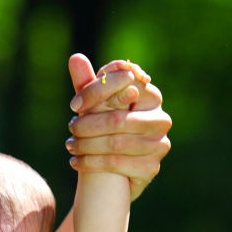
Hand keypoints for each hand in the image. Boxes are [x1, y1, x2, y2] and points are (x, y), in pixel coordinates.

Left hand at [65, 53, 171, 200]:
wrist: (111, 174)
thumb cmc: (104, 131)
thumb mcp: (95, 107)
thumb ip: (88, 84)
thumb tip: (74, 57)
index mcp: (151, 97)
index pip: (127, 85)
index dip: (97, 93)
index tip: (74, 105)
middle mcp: (161, 119)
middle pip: (118, 118)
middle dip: (89, 124)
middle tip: (70, 128)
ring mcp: (159, 145)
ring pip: (116, 143)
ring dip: (87, 145)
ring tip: (70, 146)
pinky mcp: (151, 168)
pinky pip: (117, 164)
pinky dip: (92, 163)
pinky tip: (76, 162)